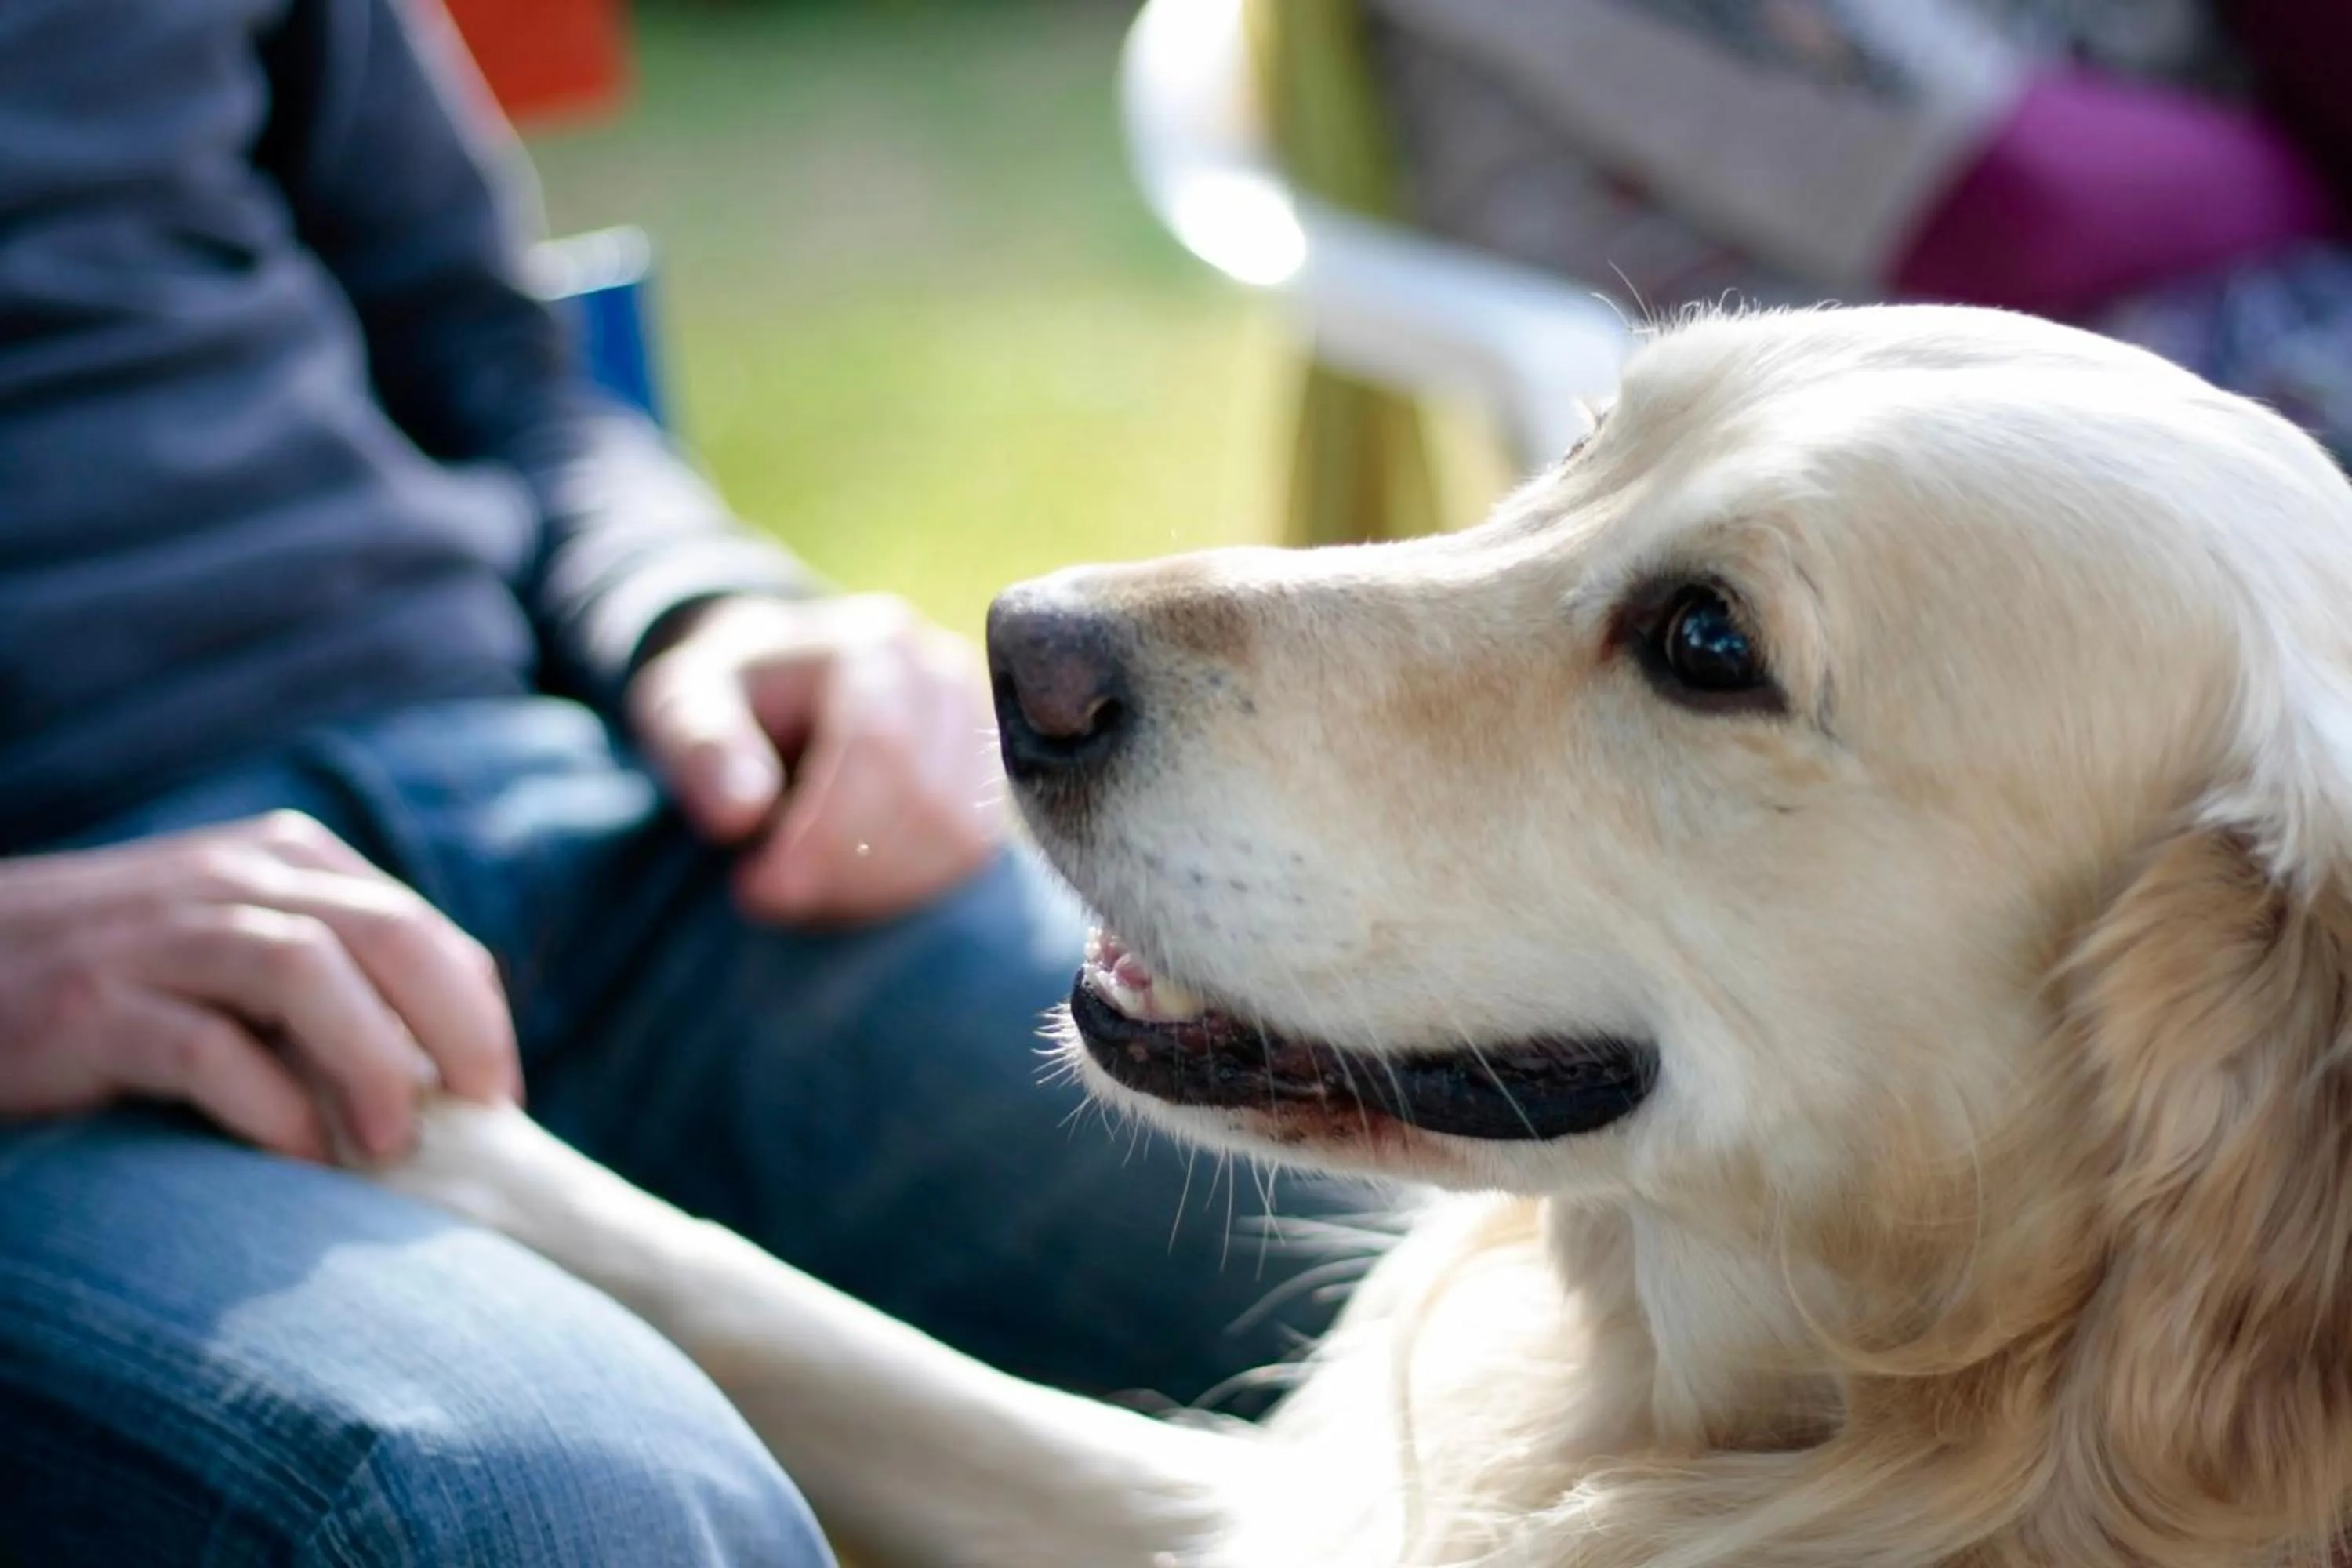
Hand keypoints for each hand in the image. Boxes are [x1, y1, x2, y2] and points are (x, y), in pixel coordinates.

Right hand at [0, 812, 519, 1162]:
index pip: (417, 925)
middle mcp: (230, 879)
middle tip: (479, 1115)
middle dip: (455, 1028)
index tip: (495, 1095)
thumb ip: (330, 980)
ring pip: (305, 969)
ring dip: (370, 1061)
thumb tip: (445, 1076)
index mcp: (281, 861)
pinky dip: (269, 1106)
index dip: (475, 1012)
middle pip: (385, 933)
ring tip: (391, 1145)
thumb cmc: (115, 978)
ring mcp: (155, 936)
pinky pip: (204, 1046)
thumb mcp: (235, 950)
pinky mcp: (88, 1005)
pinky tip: (298, 1157)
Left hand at [627, 594, 1003, 924]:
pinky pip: (969, 854)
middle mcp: (942, 677)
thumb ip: (701, 746)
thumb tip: (739, 812)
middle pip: (927, 799)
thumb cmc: (729, 697)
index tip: (757, 886)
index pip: (881, 747)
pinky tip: (847, 885)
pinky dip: (906, 888)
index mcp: (872, 644)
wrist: (780, 682)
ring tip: (806, 889)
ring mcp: (976, 728)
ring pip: (960, 836)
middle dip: (847, 870)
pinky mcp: (985, 779)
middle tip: (769, 894)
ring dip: (878, 888)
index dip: (825, 832)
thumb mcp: (681, 702)